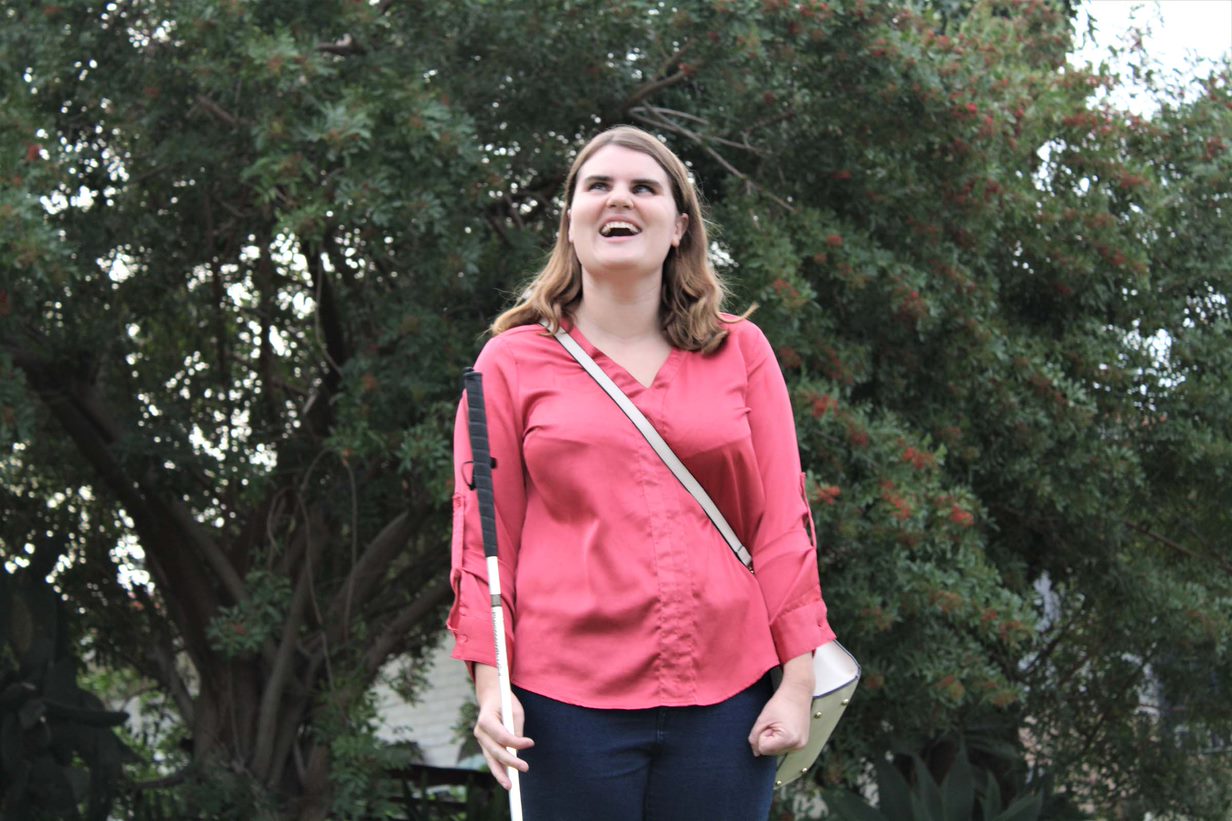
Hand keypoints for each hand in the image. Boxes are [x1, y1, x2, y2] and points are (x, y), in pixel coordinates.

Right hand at [473, 663, 533, 789]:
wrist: (490, 696)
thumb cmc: (504, 701)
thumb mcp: (514, 710)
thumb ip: (516, 729)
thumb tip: (520, 748)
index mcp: (485, 719)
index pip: (502, 736)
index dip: (516, 742)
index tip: (531, 743)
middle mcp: (480, 731)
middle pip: (495, 751)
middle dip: (510, 762)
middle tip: (525, 768)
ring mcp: (481, 739)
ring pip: (491, 759)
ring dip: (500, 773)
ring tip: (509, 786)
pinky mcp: (485, 744)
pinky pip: (492, 758)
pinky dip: (499, 769)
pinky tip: (506, 779)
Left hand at [748, 653, 813, 756]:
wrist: (798, 692)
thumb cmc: (780, 702)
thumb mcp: (762, 719)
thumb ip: (755, 737)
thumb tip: (756, 753)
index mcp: (788, 739)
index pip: (764, 749)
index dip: (762, 735)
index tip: (770, 722)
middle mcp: (797, 745)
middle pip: (771, 751)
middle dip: (768, 738)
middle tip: (775, 722)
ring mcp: (802, 745)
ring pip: (777, 750)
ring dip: (775, 739)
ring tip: (781, 723)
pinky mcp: (803, 742)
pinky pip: (785, 746)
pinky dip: (781, 739)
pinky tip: (786, 726)